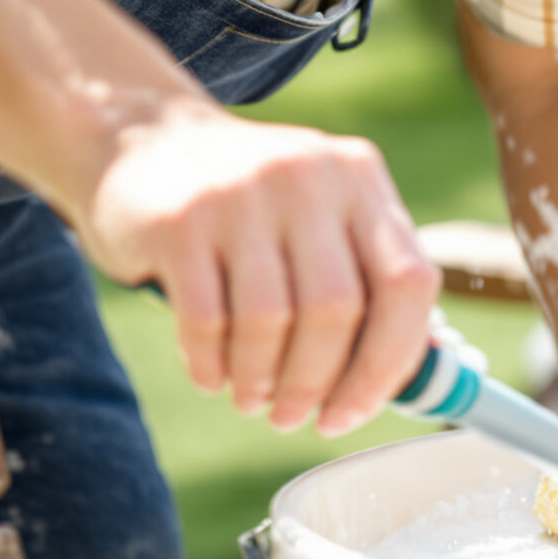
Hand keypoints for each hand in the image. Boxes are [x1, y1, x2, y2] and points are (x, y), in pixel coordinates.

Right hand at [81, 105, 438, 436]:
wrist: (144, 140)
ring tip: (252, 398)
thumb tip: (413, 377)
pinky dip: (212, 365)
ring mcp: (242, 192)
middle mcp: (309, 176)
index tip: (354, 411)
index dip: (389, 362)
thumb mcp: (320, 215)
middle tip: (294, 418)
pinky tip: (212, 376)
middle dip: (317, 382)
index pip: (408, 281)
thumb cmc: (251, 207)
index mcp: (361, 177)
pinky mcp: (181, 219)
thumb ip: (366, 280)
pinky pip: (206, 319)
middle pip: (338, 308)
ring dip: (262, 380)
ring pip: (271, 319)